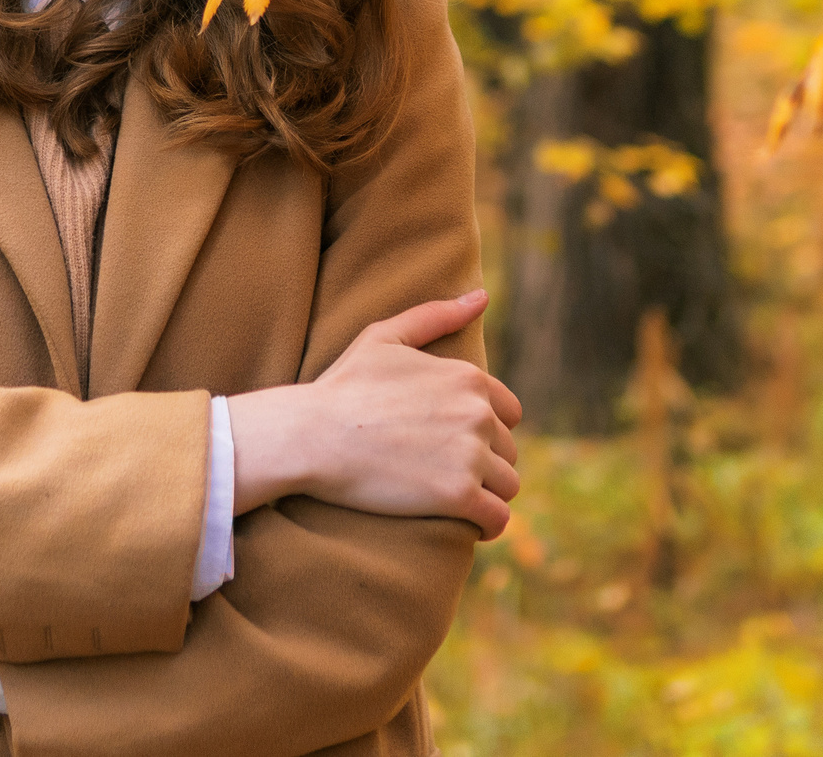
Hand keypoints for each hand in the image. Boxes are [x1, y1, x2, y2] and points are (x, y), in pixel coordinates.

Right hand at [227, 289, 524, 538]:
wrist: (313, 434)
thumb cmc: (343, 386)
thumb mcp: (385, 336)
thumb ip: (436, 315)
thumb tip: (481, 296)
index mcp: (469, 378)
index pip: (509, 413)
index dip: (486, 429)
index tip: (457, 443)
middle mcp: (479, 413)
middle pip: (508, 450)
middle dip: (486, 463)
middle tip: (447, 473)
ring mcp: (471, 454)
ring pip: (508, 484)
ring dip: (489, 494)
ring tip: (459, 500)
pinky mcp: (458, 494)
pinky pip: (498, 517)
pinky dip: (490, 524)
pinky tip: (473, 525)